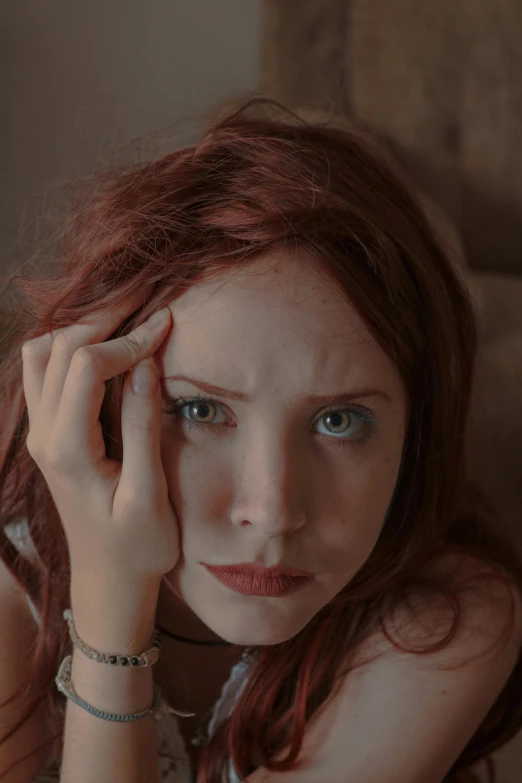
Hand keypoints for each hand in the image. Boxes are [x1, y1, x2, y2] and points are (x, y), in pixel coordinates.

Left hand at [21, 292, 179, 584]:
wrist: (107, 581)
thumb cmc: (136, 547)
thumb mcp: (149, 493)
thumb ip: (143, 426)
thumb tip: (146, 363)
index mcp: (68, 448)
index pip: (89, 364)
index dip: (129, 338)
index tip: (168, 325)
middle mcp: (45, 434)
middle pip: (60, 348)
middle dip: (106, 317)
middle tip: (149, 299)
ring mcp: (41, 433)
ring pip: (43, 355)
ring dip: (82, 329)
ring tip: (127, 318)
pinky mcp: (50, 435)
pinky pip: (44, 374)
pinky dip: (70, 349)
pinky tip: (105, 348)